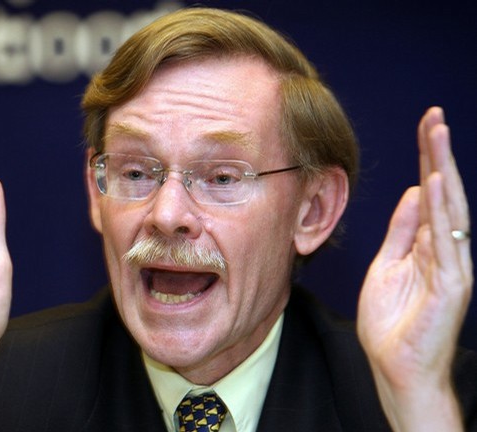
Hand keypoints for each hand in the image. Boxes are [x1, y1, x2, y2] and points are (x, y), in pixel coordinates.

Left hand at [357, 107, 472, 430]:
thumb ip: (404, 230)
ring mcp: (451, 265)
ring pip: (450, 209)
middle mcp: (445, 249)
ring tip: (438, 134)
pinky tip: (434, 183)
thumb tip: (414, 191)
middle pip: (443, 192)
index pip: (430, 192)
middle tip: (435, 116)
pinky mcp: (452, 284)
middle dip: (438, 154)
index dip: (428, 158)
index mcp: (428, 244)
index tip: (426, 125)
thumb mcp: (389, 265)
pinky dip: (440, 211)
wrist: (395, 366)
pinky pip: (447, 242)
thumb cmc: (392, 321)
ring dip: (443, 170)